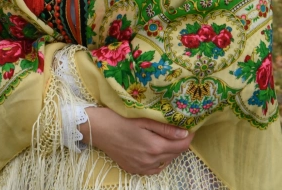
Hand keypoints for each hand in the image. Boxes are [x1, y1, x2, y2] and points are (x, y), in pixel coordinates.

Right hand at [78, 107, 193, 175]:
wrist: (97, 129)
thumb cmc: (119, 118)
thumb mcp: (143, 119)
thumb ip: (165, 128)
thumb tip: (185, 133)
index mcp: (154, 146)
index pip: (182, 145)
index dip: (189, 136)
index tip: (190, 126)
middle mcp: (150, 161)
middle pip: (175, 153)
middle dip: (180, 142)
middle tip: (178, 129)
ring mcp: (142, 167)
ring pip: (165, 161)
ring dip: (169, 151)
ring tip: (165, 137)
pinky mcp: (134, 170)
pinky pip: (154, 168)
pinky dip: (159, 160)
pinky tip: (154, 150)